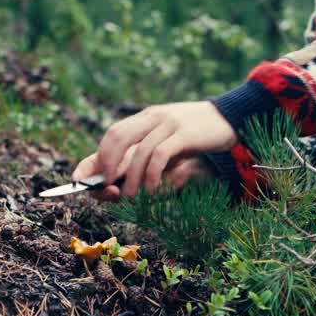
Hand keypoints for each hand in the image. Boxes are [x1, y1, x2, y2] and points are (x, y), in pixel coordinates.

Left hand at [72, 101, 235, 199]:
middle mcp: (153, 117)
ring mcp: (169, 123)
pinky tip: (152, 191)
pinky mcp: (184, 134)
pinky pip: (160, 155)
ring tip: (130, 198)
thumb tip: (121, 182)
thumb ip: (149, 155)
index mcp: (146, 118)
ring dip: (131, 178)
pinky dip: (151, 175)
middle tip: (107, 189)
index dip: (95, 157)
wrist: (232, 118)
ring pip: (139, 151)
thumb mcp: (170, 141)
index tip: (83, 180)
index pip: (113, 134)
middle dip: (107, 165)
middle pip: (118, 137)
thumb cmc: (199, 136)